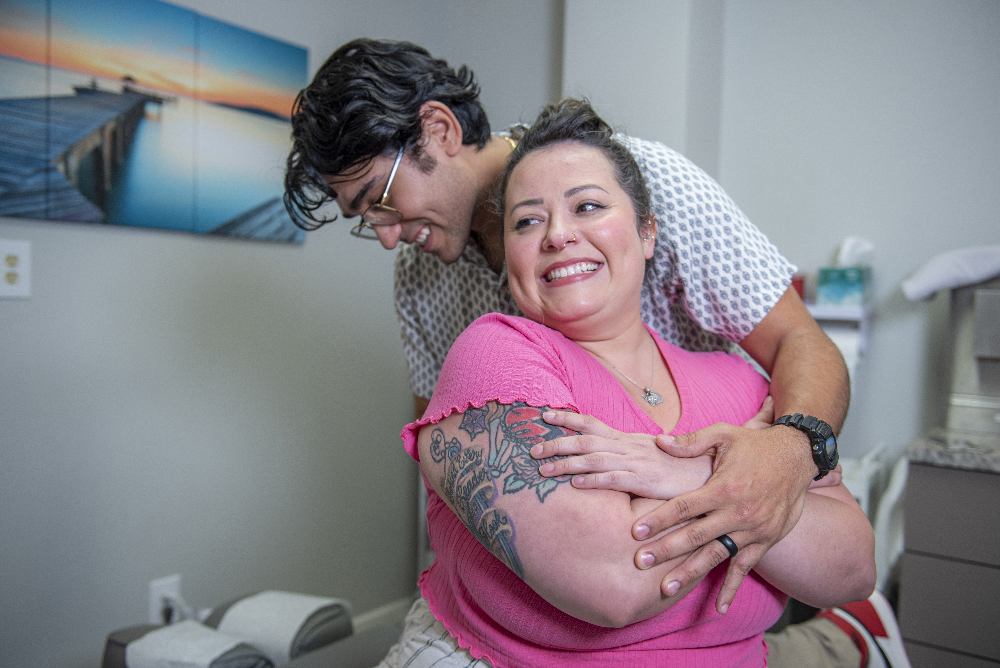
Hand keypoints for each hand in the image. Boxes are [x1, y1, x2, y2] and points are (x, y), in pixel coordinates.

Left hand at [531, 411, 712, 499]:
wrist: (709, 473)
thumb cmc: (679, 465)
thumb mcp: (650, 454)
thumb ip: (627, 453)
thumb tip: (605, 455)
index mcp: (627, 439)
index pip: (592, 423)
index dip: (567, 418)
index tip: (544, 415)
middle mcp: (627, 447)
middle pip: (586, 439)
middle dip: (556, 443)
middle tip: (532, 449)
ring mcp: (635, 463)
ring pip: (593, 459)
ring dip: (565, 463)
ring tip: (542, 470)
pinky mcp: (644, 480)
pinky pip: (614, 479)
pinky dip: (593, 480)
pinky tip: (575, 484)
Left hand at [632, 398, 816, 613]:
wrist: (798, 456)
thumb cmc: (756, 444)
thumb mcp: (724, 434)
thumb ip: (691, 442)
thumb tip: (659, 441)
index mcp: (724, 488)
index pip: (684, 507)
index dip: (659, 519)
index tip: (636, 531)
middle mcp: (737, 513)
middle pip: (695, 536)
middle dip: (666, 550)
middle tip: (641, 562)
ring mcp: (753, 530)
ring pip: (715, 556)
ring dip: (689, 573)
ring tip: (665, 588)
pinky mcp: (765, 540)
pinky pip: (745, 567)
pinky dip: (733, 588)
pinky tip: (719, 607)